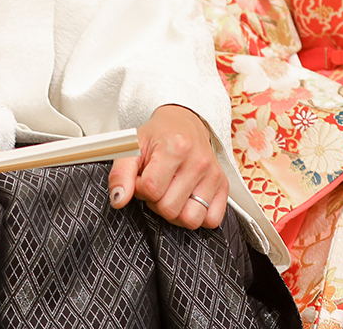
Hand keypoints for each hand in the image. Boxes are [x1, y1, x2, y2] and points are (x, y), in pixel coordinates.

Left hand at [108, 105, 227, 229]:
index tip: (141, 178)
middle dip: (156, 202)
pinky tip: (187, 200)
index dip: (140, 189)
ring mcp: (213, 175)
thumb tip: (119, 200)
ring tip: (170, 194)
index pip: (151, 189)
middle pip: (170, 209)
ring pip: (191, 219)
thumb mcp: (133, 147)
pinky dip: (197, 216)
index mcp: (175, 147)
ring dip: (176, 212)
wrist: (183, 123)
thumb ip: (120, 174)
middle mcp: (198, 161)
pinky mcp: (223, 186)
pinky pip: (212, 220)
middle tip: (156, 185)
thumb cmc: (157, 136)